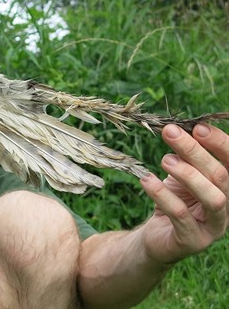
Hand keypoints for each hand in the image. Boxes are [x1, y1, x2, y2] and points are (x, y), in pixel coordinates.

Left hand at [139, 123, 227, 263]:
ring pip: (212, 198)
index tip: (197, 127)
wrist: (156, 236)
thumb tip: (179, 129)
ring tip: (165, 160)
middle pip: (221, 176)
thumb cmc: (174, 201)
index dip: (220, 143)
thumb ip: (186, 157)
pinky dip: (163, 195)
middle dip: (196, 152)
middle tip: (170, 133)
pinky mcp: (193, 240)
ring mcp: (214, 227)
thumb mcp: (180, 175)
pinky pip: (181, 215)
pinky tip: (146, 180)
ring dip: (188, 175)